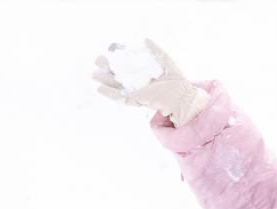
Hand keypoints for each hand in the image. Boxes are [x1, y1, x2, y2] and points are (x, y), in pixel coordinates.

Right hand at [93, 39, 207, 126]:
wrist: (184, 97)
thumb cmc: (178, 82)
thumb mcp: (166, 62)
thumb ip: (156, 50)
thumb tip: (145, 39)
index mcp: (144, 75)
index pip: (127, 67)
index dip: (117, 60)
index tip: (108, 52)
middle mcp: (139, 84)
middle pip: (119, 76)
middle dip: (107, 69)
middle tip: (97, 61)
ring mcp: (137, 93)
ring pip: (117, 86)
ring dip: (105, 80)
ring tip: (93, 74)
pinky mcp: (137, 100)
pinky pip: (121, 97)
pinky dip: (110, 94)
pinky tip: (99, 89)